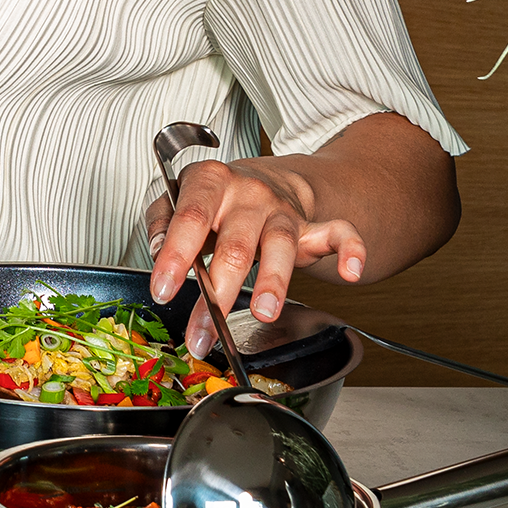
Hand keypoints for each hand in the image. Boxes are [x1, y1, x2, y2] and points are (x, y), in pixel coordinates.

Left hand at [145, 157, 367, 359]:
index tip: (163, 290)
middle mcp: (248, 193)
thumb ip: (161, 221)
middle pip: (235, 244)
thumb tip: (157, 250)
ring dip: (273, 283)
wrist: (262, 178)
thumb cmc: (212, 198)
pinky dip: (350, 250)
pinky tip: (350, 272)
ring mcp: (281, 210)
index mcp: (209, 181)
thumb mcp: (176, 198)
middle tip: (205, 329)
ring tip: (263, 313)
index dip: (175, 256)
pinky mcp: (311, 225)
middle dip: (219, 292)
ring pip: (280, 245)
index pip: (190, 218)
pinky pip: (339, 232)